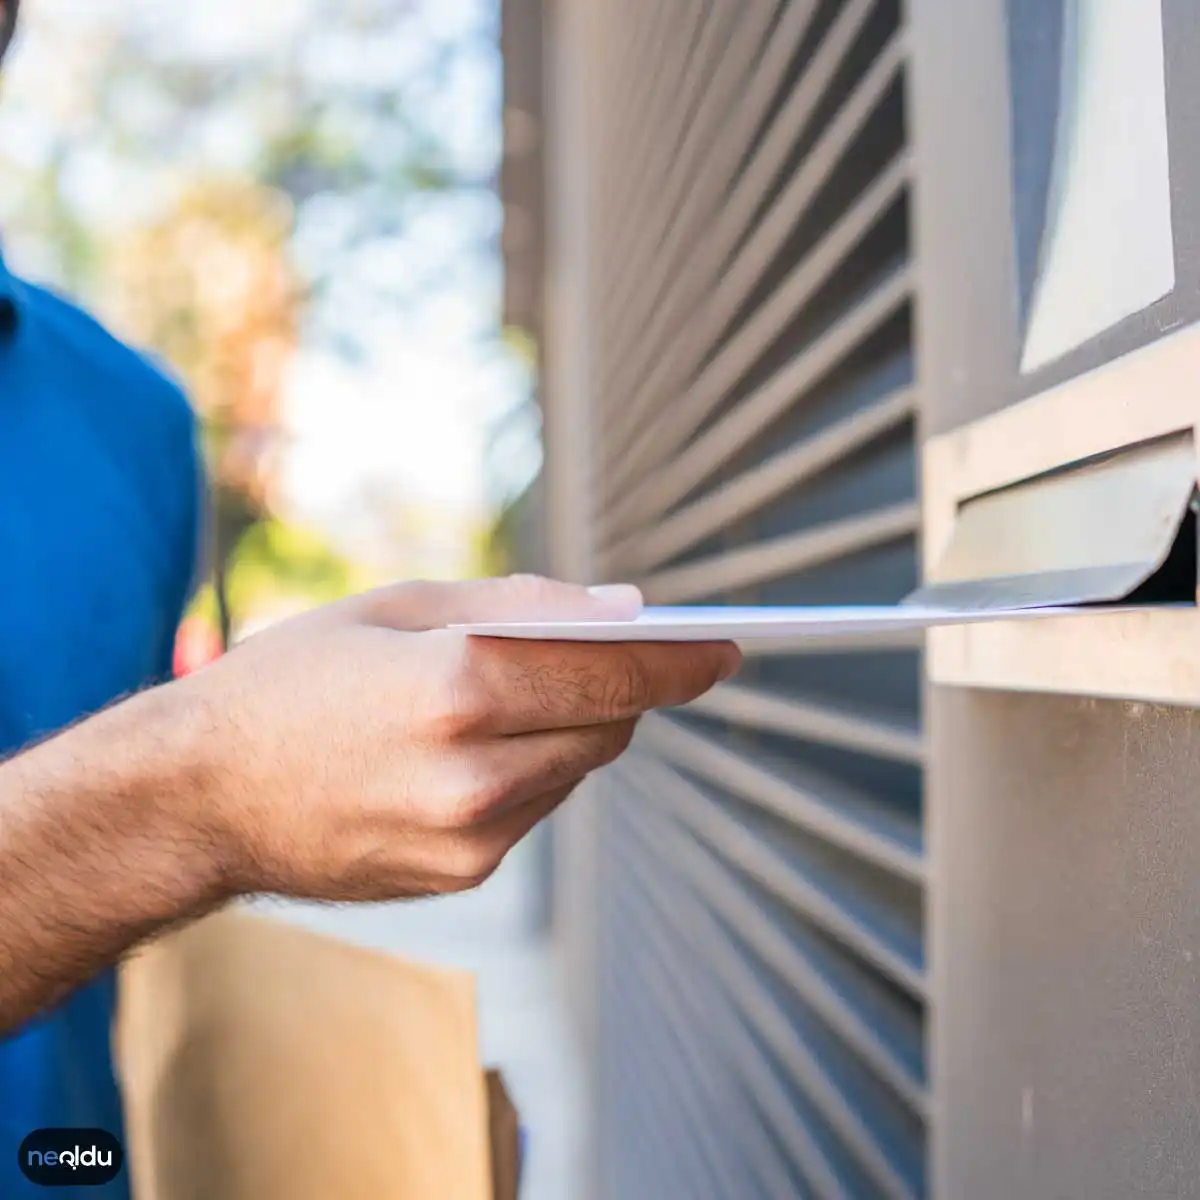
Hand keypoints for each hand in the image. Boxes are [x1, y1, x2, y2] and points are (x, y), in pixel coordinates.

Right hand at [175, 575, 739, 900]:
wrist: (201, 798)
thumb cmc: (289, 682)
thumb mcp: (398, 609)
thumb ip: (523, 606)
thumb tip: (625, 609)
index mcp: (456, 690)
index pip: (612, 672)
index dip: (679, 658)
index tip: (726, 647)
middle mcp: (473, 776)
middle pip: (610, 726)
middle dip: (629, 686)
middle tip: (630, 651)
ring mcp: (469, 839)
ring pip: (578, 769)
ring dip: (578, 726)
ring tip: (531, 691)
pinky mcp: (461, 874)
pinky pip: (536, 808)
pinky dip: (535, 768)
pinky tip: (484, 744)